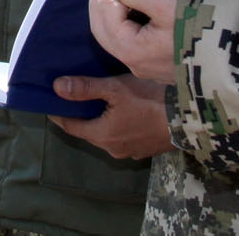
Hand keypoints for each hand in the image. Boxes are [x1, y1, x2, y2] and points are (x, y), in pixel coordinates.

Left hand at [48, 73, 174, 159]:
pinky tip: (122, 110)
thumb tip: (56, 87)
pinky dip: (117, 124)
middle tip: (72, 96)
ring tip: (97, 100)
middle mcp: (113, 148)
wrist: (189, 118)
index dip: (59, 113)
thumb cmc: (150, 101)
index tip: (49, 102)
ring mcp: (131, 150)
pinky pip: (124, 136)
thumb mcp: (115, 89)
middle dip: (81, 115)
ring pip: (107, 134)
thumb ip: (85, 88)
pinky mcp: (146, 148)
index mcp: (102, 135)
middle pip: (89, 130)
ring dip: (101, 119)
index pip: (70, 126)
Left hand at [89, 0, 178, 84]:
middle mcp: (136, 63)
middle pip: (103, 27)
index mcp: (132, 50)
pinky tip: (138, 2)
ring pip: (116, 34)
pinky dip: (129, 18)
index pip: (105, 11)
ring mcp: (149, 66)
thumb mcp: (168, 2)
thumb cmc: (208, 30)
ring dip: (115, 7)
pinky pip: (134, 39)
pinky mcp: (162, 63)